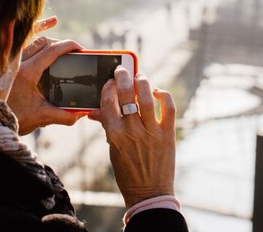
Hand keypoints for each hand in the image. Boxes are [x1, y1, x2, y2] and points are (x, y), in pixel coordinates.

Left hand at [7, 17, 85, 134]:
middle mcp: (17, 62)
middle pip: (44, 42)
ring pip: (31, 39)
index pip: (52, 50)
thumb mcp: (41, 117)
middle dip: (61, 44)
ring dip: (48, 37)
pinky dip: (34, 30)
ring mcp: (10, 60)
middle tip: (74, 51)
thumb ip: (63, 115)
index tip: (81, 48)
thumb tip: (81, 113)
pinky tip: (48, 23)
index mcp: (28, 72)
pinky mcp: (6, 62)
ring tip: (61, 37)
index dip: (69, 46)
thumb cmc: (12, 117)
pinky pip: (21, 41)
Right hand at [88, 67, 176, 207]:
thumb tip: (94, 111)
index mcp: (114, 135)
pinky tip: (158, 93)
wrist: (149, 192)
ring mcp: (152, 132)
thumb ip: (106, 127)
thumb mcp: (112, 149)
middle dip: (123, 77)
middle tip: (122, 70)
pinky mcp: (168, 134)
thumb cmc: (127, 171)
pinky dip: (164, 96)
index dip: (107, 87)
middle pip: (127, 95)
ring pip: (148, 97)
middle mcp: (132, 131)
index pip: (107, 103)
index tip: (109, 81)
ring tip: (140, 78)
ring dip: (143, 82)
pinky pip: (168, 108)